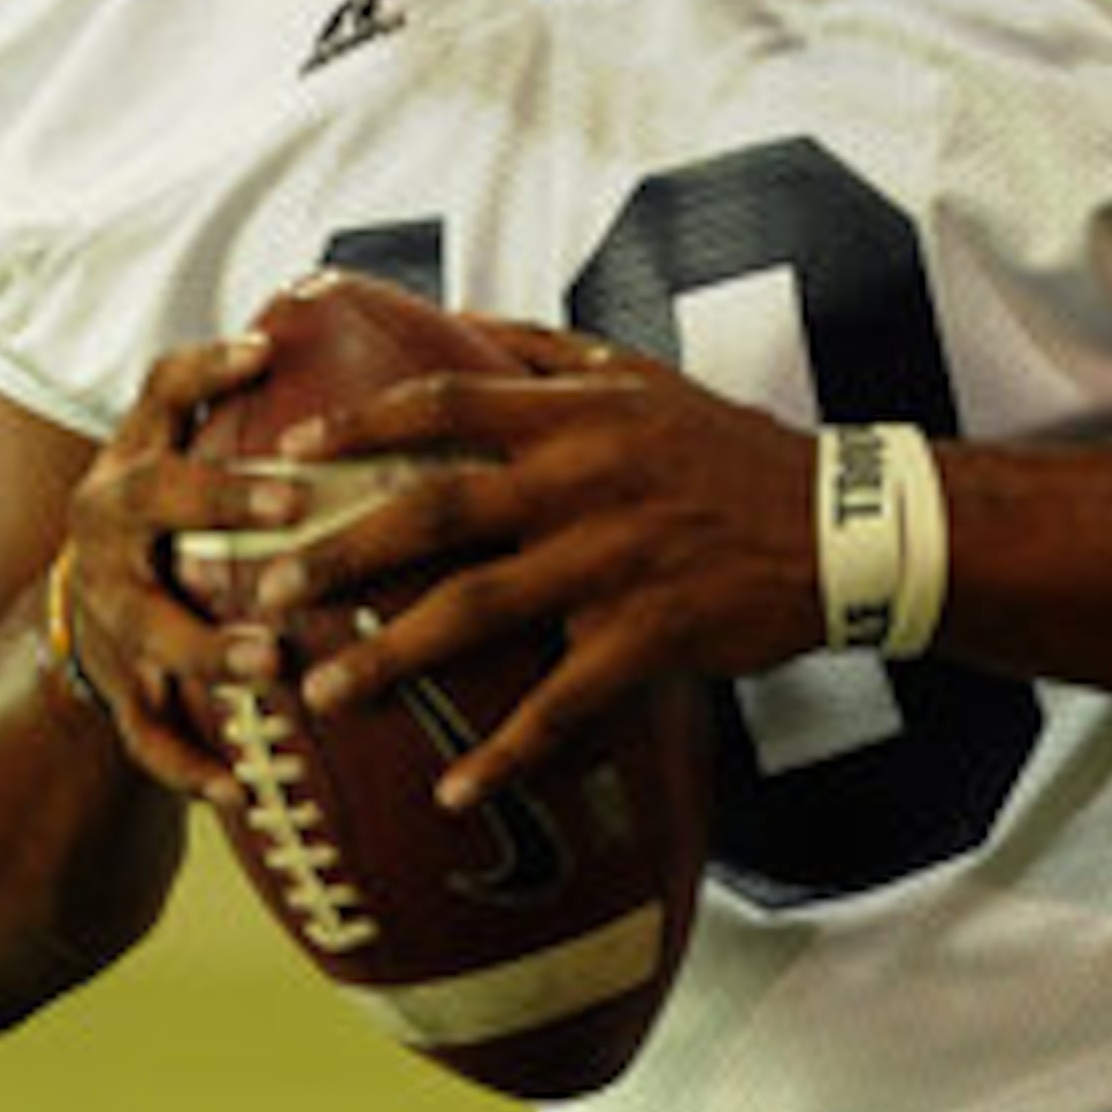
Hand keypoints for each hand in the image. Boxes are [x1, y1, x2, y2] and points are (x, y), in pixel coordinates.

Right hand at [51, 327, 319, 807]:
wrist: (80, 625)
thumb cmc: (182, 528)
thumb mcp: (196, 464)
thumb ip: (271, 424)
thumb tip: (408, 359)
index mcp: (136, 457)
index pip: (160, 391)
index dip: (206, 368)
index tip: (265, 350)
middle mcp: (109, 525)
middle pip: (147, 498)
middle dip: (219, 498)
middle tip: (293, 504)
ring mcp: (107, 610)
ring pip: (146, 628)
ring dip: (210, 645)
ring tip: (274, 662)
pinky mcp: (115, 688)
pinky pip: (144, 732)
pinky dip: (187, 763)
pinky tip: (237, 789)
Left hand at [258, 322, 824, 805]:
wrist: (843, 524)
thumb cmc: (723, 450)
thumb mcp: (636, 378)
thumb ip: (538, 352)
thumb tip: (447, 321)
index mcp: (572, 414)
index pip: (443, 404)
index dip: (361, 425)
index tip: (289, 450)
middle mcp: (583, 480)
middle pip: (437, 511)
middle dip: (343, 550)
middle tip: (268, 589)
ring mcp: (616, 561)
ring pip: (482, 610)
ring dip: (394, 655)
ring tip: (325, 693)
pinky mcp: (654, 636)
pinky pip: (565, 703)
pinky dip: (507, 753)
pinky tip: (453, 790)